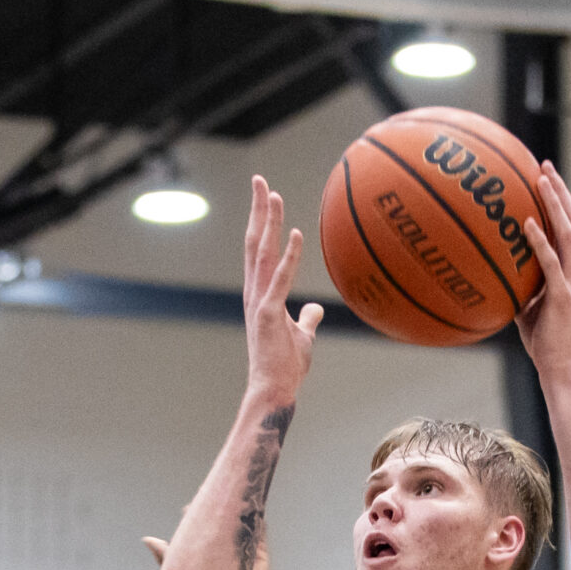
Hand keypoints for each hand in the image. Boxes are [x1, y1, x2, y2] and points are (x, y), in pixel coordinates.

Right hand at [242, 176, 321, 402]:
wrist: (276, 390)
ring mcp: (259, 302)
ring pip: (262, 253)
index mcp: (260, 293)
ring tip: (273, 195)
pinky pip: (279, 279)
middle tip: (260, 180)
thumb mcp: (302, 336)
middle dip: (257, 210)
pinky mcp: (267, 314)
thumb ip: (307, 319)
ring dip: (268, 223)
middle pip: (254, 242)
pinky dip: (288, 256)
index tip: (265, 194)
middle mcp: (254, 292)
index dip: (262, 220)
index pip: (259, 249)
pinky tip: (296, 234)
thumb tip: (316, 309)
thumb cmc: (286, 366)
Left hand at [513, 160, 570, 376]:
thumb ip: (517, 284)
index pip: (568, 226)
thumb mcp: (525, 305)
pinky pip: (552, 262)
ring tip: (540, 181)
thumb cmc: (542, 339)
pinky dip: (540, 241)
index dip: (559, 200)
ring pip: (568, 233)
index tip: (544, 176)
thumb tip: (492, 271)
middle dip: (558, 190)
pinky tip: (527, 223)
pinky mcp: (563, 296)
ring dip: (554, 204)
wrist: (559, 366)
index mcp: (569, 270)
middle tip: (542, 165)